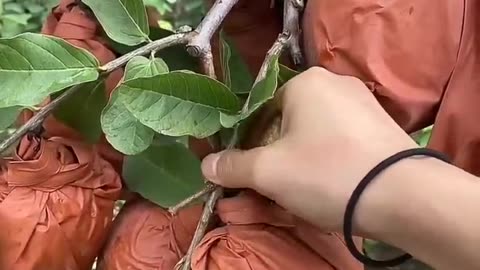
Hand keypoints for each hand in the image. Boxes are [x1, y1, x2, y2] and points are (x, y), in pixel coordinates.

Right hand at [201, 67, 416, 230]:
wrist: (404, 197)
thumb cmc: (326, 172)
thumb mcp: (269, 171)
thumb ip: (232, 166)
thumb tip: (207, 165)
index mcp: (305, 84)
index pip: (259, 114)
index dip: (244, 149)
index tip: (238, 178)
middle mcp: (334, 88)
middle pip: (284, 133)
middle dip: (265, 170)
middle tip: (252, 200)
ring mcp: (360, 111)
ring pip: (308, 147)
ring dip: (286, 178)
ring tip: (274, 208)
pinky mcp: (376, 135)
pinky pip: (334, 152)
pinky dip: (317, 174)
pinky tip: (312, 199)